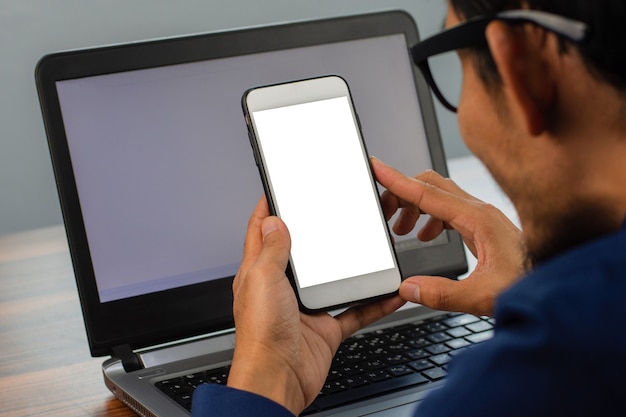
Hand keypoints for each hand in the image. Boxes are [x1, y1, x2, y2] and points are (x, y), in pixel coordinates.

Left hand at [227, 196, 405, 414]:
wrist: (278, 381)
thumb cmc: (261, 335)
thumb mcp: (263, 279)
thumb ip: (272, 250)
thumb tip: (274, 221)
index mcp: (261, 273)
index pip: (262, 233)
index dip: (270, 209)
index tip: (280, 191)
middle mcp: (283, 289)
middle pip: (303, 254)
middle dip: (317, 235)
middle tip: (334, 215)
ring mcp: (306, 309)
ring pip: (333, 281)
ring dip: (350, 268)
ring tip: (367, 249)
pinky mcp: (326, 328)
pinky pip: (355, 311)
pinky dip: (374, 302)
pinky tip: (390, 293)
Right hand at [371, 157, 523, 316]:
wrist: (560, 284)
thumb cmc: (531, 285)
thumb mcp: (482, 296)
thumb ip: (441, 294)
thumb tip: (408, 288)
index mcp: (477, 219)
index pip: (427, 193)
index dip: (397, 180)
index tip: (377, 167)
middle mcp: (480, 211)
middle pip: (431, 186)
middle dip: (402, 194)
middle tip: (382, 212)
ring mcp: (483, 216)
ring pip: (439, 196)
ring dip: (415, 207)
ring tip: (402, 229)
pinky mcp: (484, 225)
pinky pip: (449, 209)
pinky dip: (430, 216)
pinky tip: (426, 235)